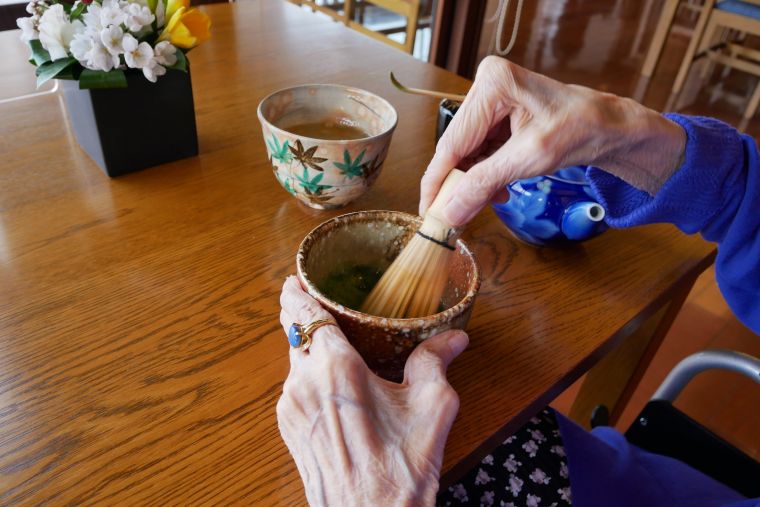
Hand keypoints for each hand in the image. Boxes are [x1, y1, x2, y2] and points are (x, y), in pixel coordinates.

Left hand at [277, 276, 468, 505]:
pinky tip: (335, 391)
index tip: (295, 280)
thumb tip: (454, 337)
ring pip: (293, 362)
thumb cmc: (401, 466)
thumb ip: (436, 360)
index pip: (302, 312)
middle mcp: (302, 382)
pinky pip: (294, 390)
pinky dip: (308, 379)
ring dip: (310, 352)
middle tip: (324, 310)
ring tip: (339, 353)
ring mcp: (290, 408)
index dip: (295, 292)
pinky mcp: (288, 430)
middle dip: (305, 319)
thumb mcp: (432, 407)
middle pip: (294, 333)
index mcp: (334, 367)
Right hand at [420, 56, 685, 226]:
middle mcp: (486, 85)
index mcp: (493, 84)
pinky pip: (480, 150)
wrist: (611, 127)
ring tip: (491, 199)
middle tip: (456, 216)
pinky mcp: (498, 113)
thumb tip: (449, 212)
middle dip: (459, 183)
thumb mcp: (530, 159)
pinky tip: (499, 188)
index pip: (452, 142)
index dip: (437, 181)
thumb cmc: (581, 129)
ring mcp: (492, 99)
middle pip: (457, 147)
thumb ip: (483, 184)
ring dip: (475, 181)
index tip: (427, 212)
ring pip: (467, 152)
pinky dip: (486, 173)